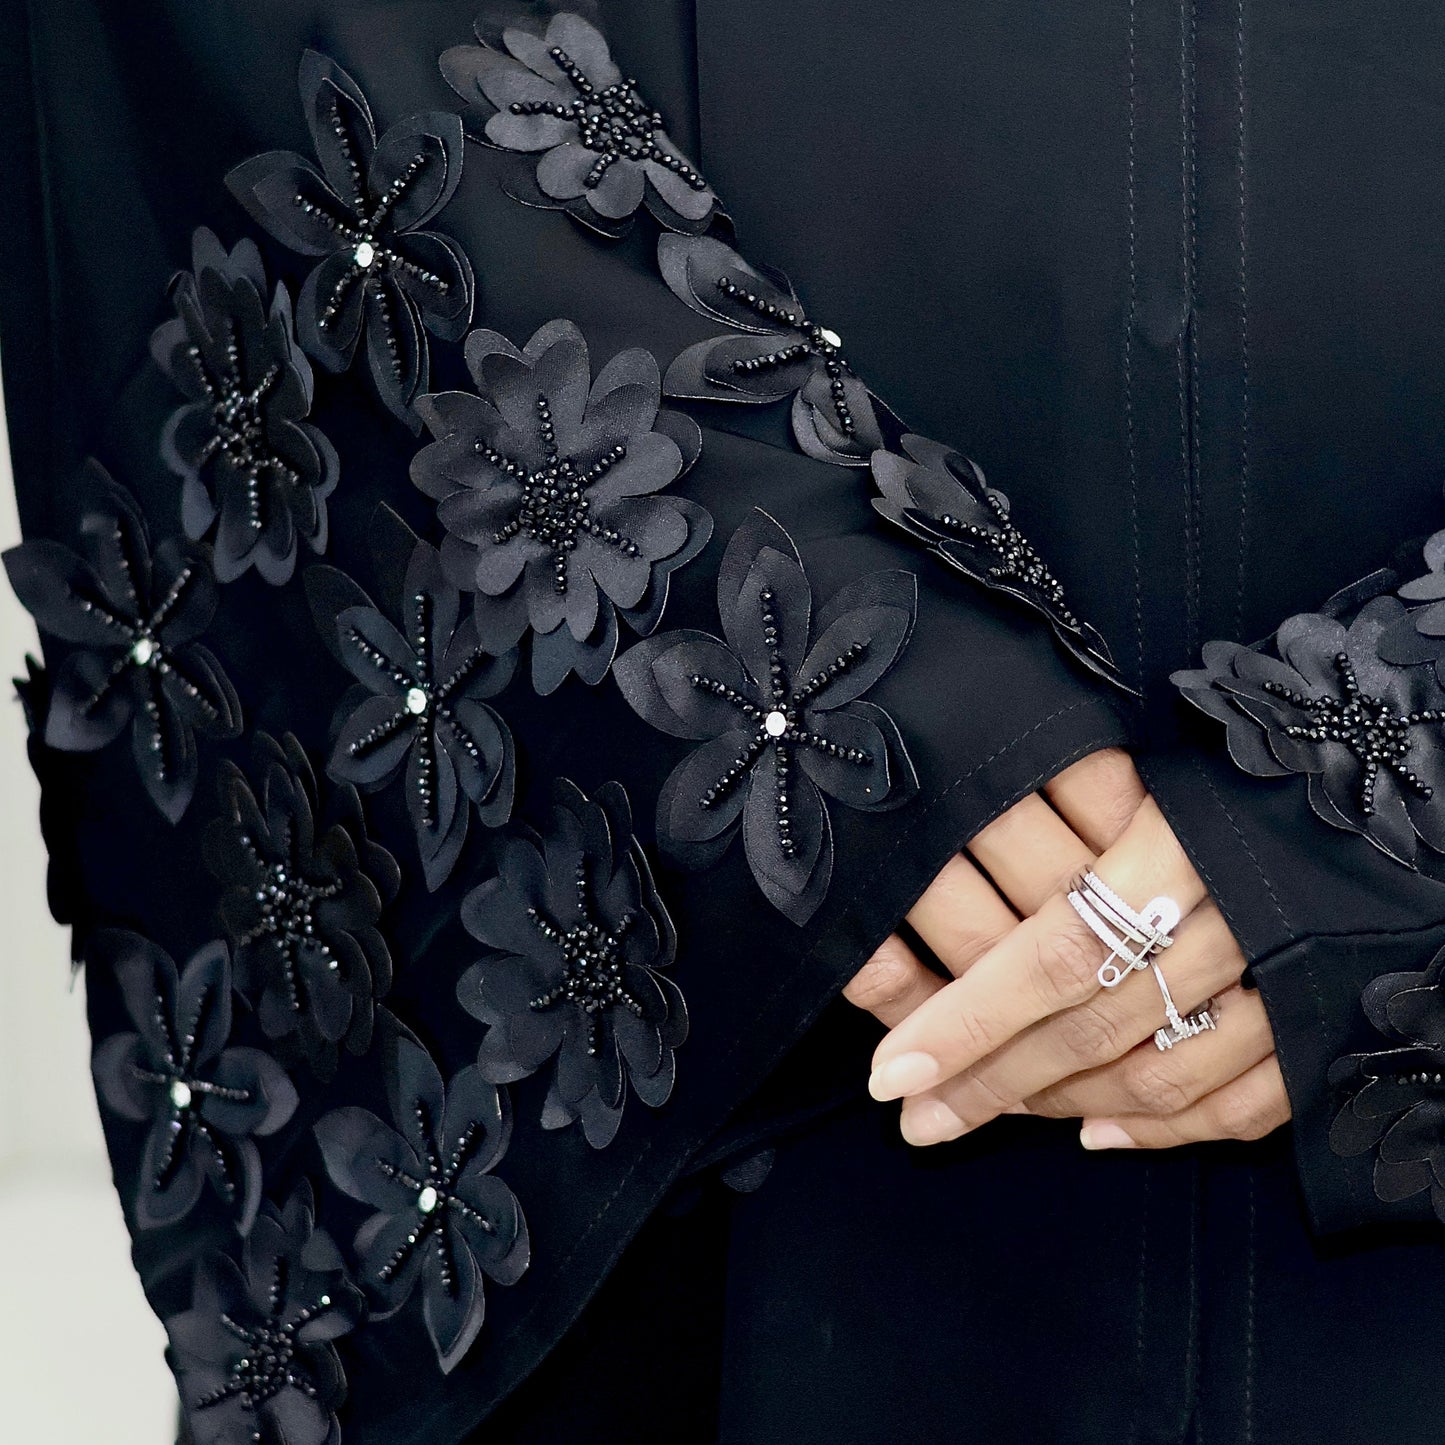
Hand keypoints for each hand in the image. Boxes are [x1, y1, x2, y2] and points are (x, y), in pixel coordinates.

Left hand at [842, 749, 1290, 1149]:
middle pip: (1091, 1028)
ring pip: (1159, 1074)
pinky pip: (1246, 1102)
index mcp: (1178, 847)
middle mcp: (1233, 923)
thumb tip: (953, 868)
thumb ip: (1068, 816)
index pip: (1048, 954)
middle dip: (990, 1082)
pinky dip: (1169, 1125)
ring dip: (1065, 1106)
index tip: (889, 1069)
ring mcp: (1289, 982)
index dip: (965, 1020)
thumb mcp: (1151, 765)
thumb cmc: (1252, 750)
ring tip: (984, 1114)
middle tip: (914, 1117)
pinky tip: (1102, 1134)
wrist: (1402, 766)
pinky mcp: (1331, 1022)